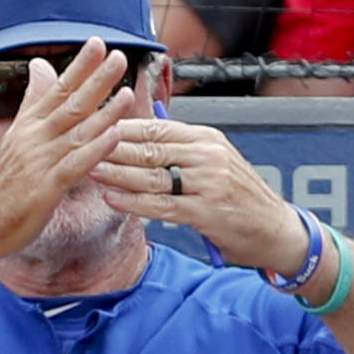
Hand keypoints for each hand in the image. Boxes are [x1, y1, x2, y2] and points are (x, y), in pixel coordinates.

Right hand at [0, 38, 136, 279]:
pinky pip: (74, 165)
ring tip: (125, 92)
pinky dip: (95, 150)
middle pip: (69, 104)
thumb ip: (32, 104)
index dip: (78, 67)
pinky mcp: (45, 189)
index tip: (97, 43)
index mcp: (27, 126)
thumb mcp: (15, 139)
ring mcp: (39, 163)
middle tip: (118, 56)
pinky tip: (113, 136)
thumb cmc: (1, 186)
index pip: (56, 89)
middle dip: (96, 80)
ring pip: (76, 132)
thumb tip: (41, 68)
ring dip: (103, 112)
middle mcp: (33, 139)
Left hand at [91, 117, 309, 275]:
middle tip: (78, 144)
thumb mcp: (214, 163)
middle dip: (111, 146)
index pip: (157, 126)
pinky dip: (133, 201)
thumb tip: (140, 138)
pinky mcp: (206, 212)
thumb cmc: (238, 198)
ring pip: (152, 174)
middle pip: (150, 146)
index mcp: (206, 138)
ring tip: (86, 168)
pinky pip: (162, 204)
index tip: (91, 124)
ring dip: (116, 172)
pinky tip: (111, 197)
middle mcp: (207, 155)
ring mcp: (208, 183)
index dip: (121, 125)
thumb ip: (181, 151)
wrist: (275, 229)